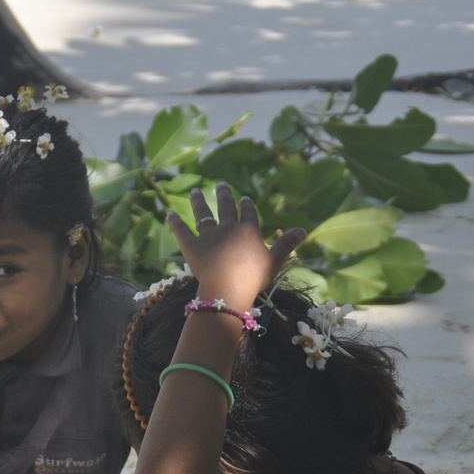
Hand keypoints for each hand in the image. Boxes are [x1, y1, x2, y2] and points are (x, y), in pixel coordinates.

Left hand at [165, 183, 307, 311]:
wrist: (227, 289)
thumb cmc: (253, 278)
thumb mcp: (274, 261)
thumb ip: (286, 244)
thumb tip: (304, 230)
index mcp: (248, 230)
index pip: (248, 213)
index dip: (246, 206)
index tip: (243, 198)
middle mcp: (228, 227)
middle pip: (226, 207)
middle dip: (224, 195)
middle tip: (220, 185)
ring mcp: (208, 235)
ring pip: (203, 214)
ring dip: (198, 201)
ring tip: (194, 191)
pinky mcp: (191, 246)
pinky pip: (181, 231)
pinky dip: (174, 222)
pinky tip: (169, 213)